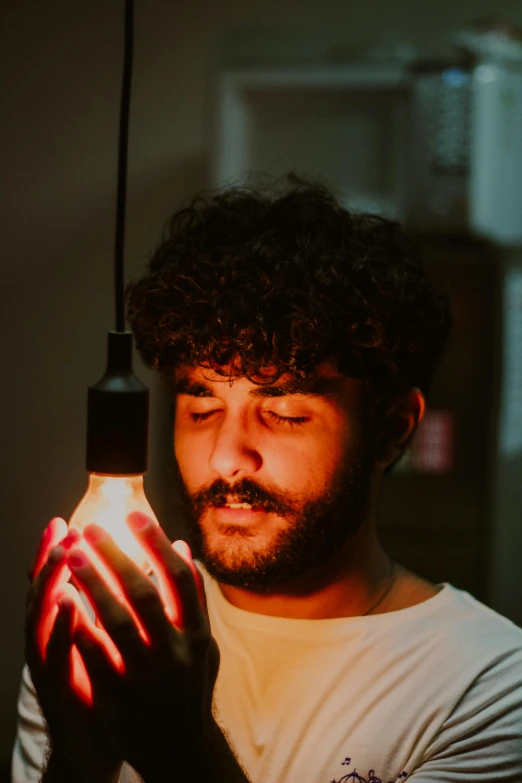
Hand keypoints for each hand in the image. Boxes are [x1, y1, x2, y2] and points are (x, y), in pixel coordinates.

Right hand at [25, 518, 122, 782]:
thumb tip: (118, 568)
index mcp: (62, 624)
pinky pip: (58, 652)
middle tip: (61, 528)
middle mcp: (49, 638)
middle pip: (44, 589)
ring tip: (63, 552)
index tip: (61, 520)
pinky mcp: (56, 686)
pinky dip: (63, 625)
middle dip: (52, 557)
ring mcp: (48, 662)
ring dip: (53, 581)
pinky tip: (69, 602)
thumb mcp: (101, 638)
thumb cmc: (99, 681)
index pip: (55, 581)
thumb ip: (103, 602)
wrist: (91, 741)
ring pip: (42, 615)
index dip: (55, 551)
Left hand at [66, 512, 220, 782]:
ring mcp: (147, 674)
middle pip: (142, 592)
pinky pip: (94, 654)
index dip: (155, 542)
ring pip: (115, 619)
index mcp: (197, 634)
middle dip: (114, 556)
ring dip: (92, 583)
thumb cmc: (188, 687)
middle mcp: (175, 651)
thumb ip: (194, 598)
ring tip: (71, 556)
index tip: (132, 514)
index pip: (178, 577)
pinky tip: (63, 602)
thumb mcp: (203, 644)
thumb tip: (182, 547)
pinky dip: (79, 625)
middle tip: (90, 529)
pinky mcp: (119, 695)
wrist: (179, 750)